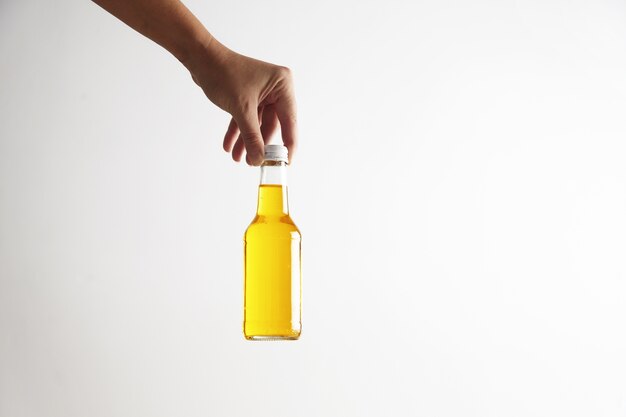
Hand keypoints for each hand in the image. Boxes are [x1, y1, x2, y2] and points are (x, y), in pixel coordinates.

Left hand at [185, 40, 297, 165]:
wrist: (200, 59)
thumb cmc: (223, 73)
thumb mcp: (241, 109)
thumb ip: (252, 136)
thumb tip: (259, 159)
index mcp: (283, 85)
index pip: (290, 121)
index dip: (287, 145)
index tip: (286, 164)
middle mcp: (276, 88)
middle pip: (272, 125)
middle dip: (259, 144)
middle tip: (254, 162)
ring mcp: (262, 93)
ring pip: (257, 124)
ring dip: (247, 141)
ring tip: (238, 158)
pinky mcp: (249, 96)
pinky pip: (247, 119)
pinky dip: (239, 132)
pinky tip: (230, 146)